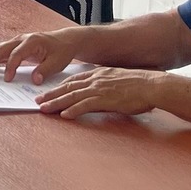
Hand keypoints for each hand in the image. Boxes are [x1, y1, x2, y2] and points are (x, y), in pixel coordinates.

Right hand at [0, 30, 78, 81]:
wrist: (65, 40)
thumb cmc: (62, 50)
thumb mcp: (58, 62)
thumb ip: (45, 70)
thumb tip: (34, 80)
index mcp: (32, 41)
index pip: (16, 54)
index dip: (10, 67)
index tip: (7, 79)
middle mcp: (21, 39)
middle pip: (1, 49)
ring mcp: (17, 41)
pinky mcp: (15, 46)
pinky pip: (0, 51)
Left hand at [34, 66, 165, 118]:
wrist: (152, 85)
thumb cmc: (140, 84)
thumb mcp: (119, 79)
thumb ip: (106, 84)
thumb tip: (99, 92)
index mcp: (99, 74)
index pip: (74, 80)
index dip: (60, 87)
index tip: (49, 91)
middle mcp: (96, 80)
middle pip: (68, 88)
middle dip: (51, 95)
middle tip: (38, 101)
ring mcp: (99, 89)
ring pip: (72, 96)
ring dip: (56, 103)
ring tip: (44, 109)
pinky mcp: (105, 100)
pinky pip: (85, 105)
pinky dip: (73, 110)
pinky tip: (64, 115)